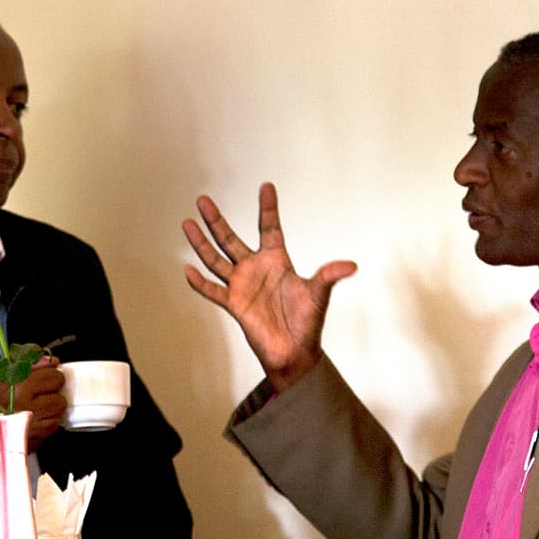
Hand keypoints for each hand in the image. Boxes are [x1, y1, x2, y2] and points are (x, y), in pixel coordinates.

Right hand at [0, 357, 67, 481]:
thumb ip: (28, 369)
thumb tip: (49, 361)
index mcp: (22, 388)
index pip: (56, 377)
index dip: (50, 377)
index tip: (44, 379)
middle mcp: (31, 409)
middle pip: (60, 398)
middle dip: (51, 395)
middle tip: (37, 396)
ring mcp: (35, 428)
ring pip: (57, 415)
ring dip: (49, 412)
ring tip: (32, 410)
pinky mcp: (34, 443)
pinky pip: (50, 431)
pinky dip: (44, 426)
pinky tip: (28, 423)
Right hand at [181, 183, 356, 391]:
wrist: (294, 351)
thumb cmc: (307, 322)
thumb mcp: (319, 295)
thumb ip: (329, 276)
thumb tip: (350, 266)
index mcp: (277, 261)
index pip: (270, 228)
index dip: (268, 208)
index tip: (266, 187)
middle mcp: (256, 269)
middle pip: (231, 239)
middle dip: (217, 220)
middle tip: (204, 200)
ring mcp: (242, 285)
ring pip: (216, 260)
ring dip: (201, 243)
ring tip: (188, 224)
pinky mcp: (234, 304)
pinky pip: (213, 291)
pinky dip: (200, 282)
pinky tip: (188, 270)